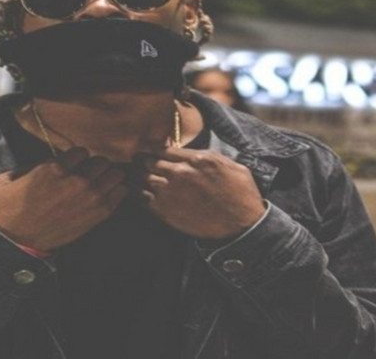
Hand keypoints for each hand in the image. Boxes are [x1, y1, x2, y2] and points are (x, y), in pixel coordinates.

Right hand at [0, 147, 127, 251]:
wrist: (11, 243)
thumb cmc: (4, 211)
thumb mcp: (2, 179)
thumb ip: (24, 165)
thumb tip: (37, 162)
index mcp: (55, 168)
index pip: (82, 151)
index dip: (77, 157)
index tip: (73, 165)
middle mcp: (76, 180)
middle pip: (102, 161)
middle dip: (95, 166)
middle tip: (88, 174)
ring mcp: (89, 199)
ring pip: (115, 175)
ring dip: (109, 177)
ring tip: (101, 183)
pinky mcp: (97, 216)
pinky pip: (120, 195)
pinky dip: (117, 192)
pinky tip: (109, 194)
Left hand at [138, 148, 265, 239]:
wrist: (242, 226)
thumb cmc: (240, 194)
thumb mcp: (230, 165)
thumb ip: (207, 156)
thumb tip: (191, 153)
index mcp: (196, 158)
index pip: (163, 148)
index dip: (151, 148)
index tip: (145, 150)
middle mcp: (180, 173)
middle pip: (149, 161)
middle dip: (141, 160)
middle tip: (135, 161)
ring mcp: (170, 192)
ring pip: (143, 178)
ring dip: (137, 176)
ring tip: (133, 175)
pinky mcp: (165, 211)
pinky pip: (143, 198)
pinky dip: (138, 194)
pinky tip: (137, 192)